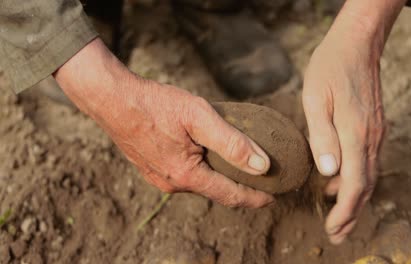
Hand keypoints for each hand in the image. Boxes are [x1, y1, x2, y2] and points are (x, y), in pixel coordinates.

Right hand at [54, 38, 273, 207]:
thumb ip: (232, 142)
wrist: (112, 99)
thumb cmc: (155, 104)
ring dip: (221, 178)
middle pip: (215, 191)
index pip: (230, 195)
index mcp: (186, 175)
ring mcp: (160, 178)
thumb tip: (262, 166)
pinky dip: (204, 170)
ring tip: (240, 167)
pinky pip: (185, 175)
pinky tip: (209, 157)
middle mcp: (172, 183)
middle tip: (262, 181)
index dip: (255, 198)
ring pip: (200, 182)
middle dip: (240, 188)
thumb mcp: (199, 116)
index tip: (275, 197)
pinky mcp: (152, 169)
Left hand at [302, 19, 384, 243]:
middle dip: (351, 214)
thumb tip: (329, 172)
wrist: (357, 45)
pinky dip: (356, 179)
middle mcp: (370, 138)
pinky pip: (367, 161)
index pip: (355, 185)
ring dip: (354, 199)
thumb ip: (322, 136)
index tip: (332, 229)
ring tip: (338, 217)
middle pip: (366, 187)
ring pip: (368, 176)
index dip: (344, 211)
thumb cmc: (330, 69)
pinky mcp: (373, 127)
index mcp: (355, 134)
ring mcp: (375, 133)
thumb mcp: (316, 99)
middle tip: (337, 235)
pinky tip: (338, 182)